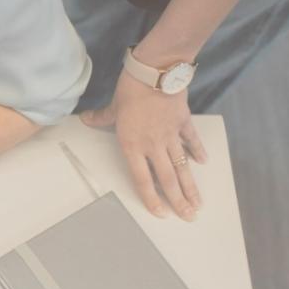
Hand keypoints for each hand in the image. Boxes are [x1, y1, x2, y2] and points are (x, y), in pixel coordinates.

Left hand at [81, 72, 207, 219]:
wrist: (155, 72)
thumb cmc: (131, 90)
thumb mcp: (113, 107)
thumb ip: (101, 118)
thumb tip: (85, 119)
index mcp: (133, 146)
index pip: (142, 179)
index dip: (152, 198)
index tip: (161, 213)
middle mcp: (153, 145)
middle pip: (167, 179)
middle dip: (178, 200)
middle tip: (188, 216)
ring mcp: (171, 136)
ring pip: (182, 167)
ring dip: (191, 186)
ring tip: (198, 203)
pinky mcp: (184, 123)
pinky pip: (191, 141)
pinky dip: (197, 151)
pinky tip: (203, 163)